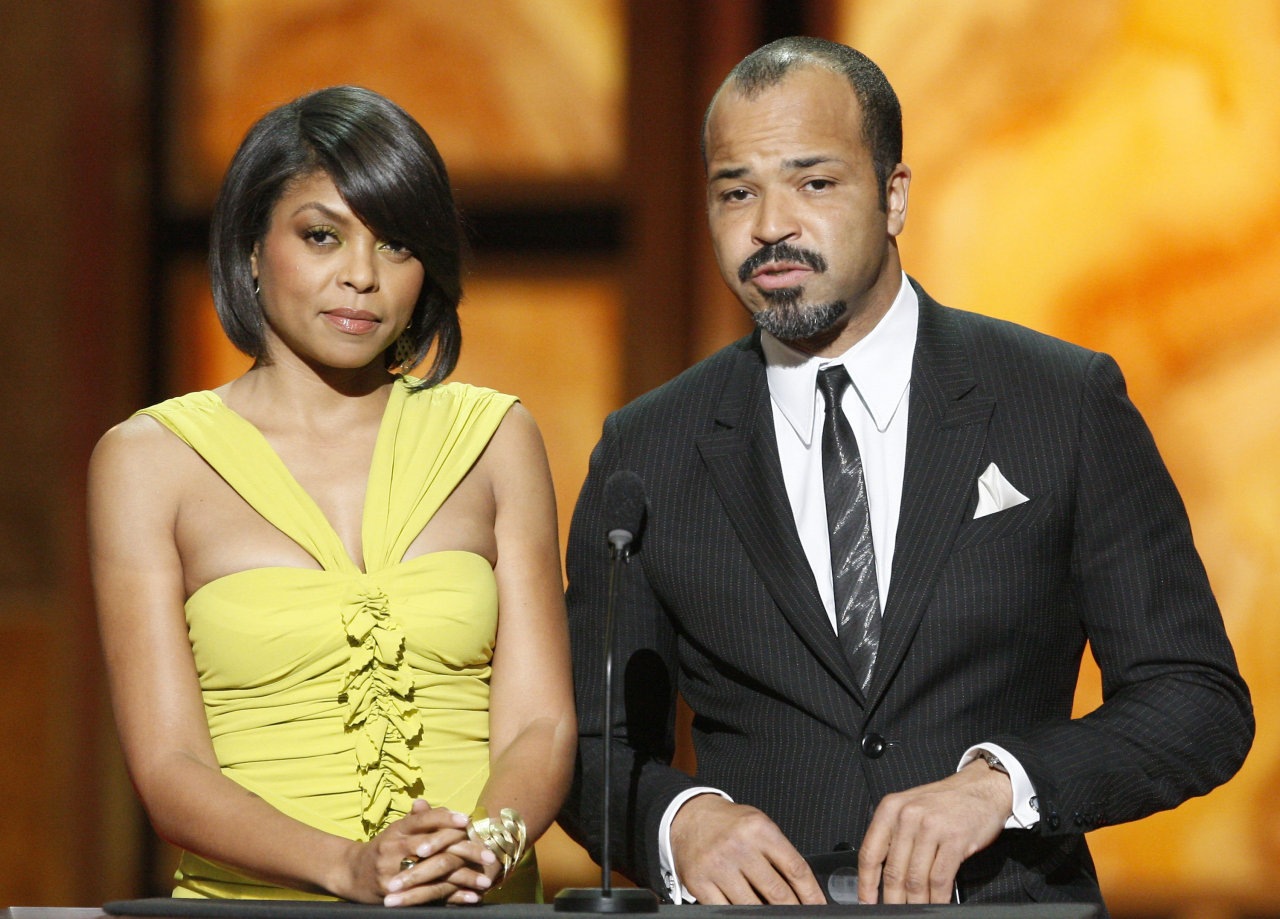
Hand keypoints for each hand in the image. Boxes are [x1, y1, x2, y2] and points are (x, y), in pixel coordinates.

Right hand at [339, 800, 497, 905]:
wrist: (351, 874)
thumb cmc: (384, 849)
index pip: (423, 820)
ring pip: (434, 872)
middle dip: (464, 850)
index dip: (445, 818)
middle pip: (433, 846)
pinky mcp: (396, 893)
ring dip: (463, 877)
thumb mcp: (397, 830)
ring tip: (486, 880)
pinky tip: (471, 898)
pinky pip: (428, 895)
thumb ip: (417, 818)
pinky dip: (452, 897)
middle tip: (490, 855)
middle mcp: (394, 847)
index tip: (468, 820)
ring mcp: (393, 871)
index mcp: (398, 829)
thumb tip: (428, 802)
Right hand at [670, 794, 824, 904]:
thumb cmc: (728, 823)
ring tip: (773, 913)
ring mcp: (718, 866)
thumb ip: (779, 852)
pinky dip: (740, 915)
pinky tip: (748, 913)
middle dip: (793, 909)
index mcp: (759, 829)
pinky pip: (726, 910)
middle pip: (777, 892)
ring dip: (767, 915)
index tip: (817, 906)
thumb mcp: (758, 825)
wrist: (689, 817)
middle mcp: (738, 846)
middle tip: (799, 914)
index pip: (795, 868)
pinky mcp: (700, 882)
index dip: (811, 893)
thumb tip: (801, 888)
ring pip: (753, 906)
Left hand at [857, 761, 1010, 903]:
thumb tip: (880, 874)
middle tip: (893, 912)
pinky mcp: (955, 839)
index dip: (866, 883)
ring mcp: (931, 827)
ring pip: (916, 878)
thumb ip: (894, 836)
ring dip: (915, 903)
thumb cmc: (945, 802)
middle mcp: (907, 816)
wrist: (981, 788)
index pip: (870, 853)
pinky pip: (940, 879)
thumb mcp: (910, 809)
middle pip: (893, 870)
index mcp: (890, 809)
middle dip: (892, 899)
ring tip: (915, 912)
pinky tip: (936, 905)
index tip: (865, 901)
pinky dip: (937, 898)